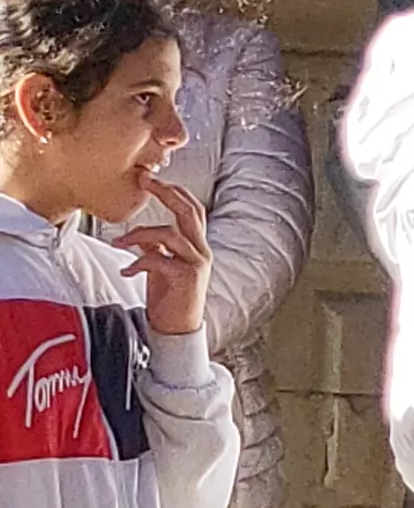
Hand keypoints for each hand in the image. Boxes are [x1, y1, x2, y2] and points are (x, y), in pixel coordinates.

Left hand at [113, 178, 207, 337]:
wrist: (178, 329)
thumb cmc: (170, 297)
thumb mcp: (161, 266)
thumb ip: (155, 247)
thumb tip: (139, 234)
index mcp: (197, 245)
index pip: (192, 209)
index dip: (174, 191)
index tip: (152, 178)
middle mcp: (201, 251)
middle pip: (188, 212)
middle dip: (165, 193)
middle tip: (145, 180)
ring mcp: (196, 263)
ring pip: (169, 234)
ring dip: (138, 234)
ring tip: (119, 243)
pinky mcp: (186, 278)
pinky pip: (158, 260)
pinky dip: (138, 262)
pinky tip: (127, 271)